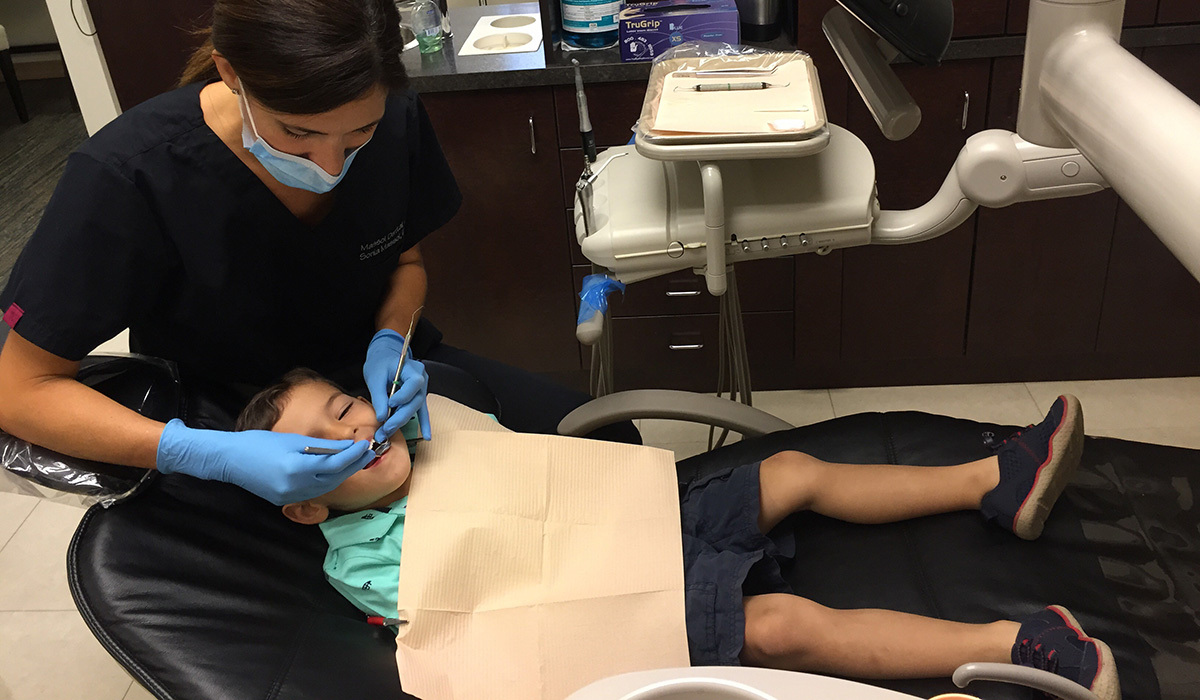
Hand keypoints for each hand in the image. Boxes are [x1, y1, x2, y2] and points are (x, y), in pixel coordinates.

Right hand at [156, 419, 373, 504]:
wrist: (230, 460)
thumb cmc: (259, 443)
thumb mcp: (292, 440)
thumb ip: (321, 447)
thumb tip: (347, 447)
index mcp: (297, 468)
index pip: (336, 463)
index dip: (354, 454)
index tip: (366, 444)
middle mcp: (296, 487)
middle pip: (335, 478)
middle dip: (353, 465)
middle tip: (368, 452)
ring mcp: (291, 497)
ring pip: (327, 488)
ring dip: (343, 475)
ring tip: (355, 461)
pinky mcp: (286, 501)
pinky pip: (314, 493)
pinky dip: (327, 482)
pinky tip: (334, 472)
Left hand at [364, 329, 430, 443]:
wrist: (384, 357)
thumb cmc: (380, 363)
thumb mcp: (375, 377)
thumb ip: (379, 396)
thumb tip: (382, 417)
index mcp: (412, 369)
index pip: (414, 383)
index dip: (404, 396)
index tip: (390, 403)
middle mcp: (421, 379)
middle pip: (415, 401)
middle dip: (400, 416)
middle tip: (385, 429)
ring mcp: (421, 389)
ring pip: (416, 408)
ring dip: (402, 421)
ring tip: (388, 432)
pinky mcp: (418, 397)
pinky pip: (422, 411)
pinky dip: (423, 424)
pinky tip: (427, 436)